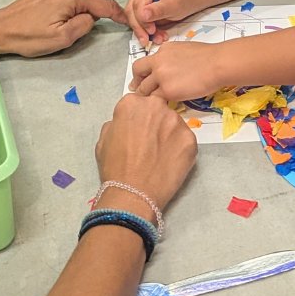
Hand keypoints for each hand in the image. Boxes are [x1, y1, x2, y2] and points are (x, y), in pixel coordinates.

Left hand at [0, 0, 127, 56]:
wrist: (0, 29)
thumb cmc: (29, 36)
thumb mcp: (63, 38)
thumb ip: (85, 25)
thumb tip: (91, 18)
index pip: (104, 4)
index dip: (119, 14)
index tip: (129, 21)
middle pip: (90, 2)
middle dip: (87, 17)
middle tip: (69, 33)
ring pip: (78, 1)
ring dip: (75, 13)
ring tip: (56, 26)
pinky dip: (65, 8)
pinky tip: (50, 18)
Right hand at [95, 93, 197, 212]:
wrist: (133, 193)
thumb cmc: (115, 167)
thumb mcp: (103, 139)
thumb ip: (117, 122)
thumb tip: (127, 122)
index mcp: (132, 104)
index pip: (139, 102)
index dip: (138, 117)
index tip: (137, 129)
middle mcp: (156, 107)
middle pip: (158, 109)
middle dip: (155, 122)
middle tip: (149, 142)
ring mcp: (176, 122)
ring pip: (173, 123)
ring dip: (168, 134)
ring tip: (160, 154)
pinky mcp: (191, 139)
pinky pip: (185, 139)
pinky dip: (179, 148)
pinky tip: (170, 161)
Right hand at [125, 0, 196, 44]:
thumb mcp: (175, 5)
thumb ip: (159, 10)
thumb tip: (143, 15)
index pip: (138, 5)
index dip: (143, 20)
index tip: (152, 31)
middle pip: (131, 12)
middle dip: (141, 29)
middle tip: (151, 39)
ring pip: (131, 18)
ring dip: (142, 31)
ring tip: (158, 38)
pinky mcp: (138, 6)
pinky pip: (135, 21)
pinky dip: (144, 30)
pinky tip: (155, 35)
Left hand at [128, 41, 222, 100]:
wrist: (217, 64)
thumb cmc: (210, 57)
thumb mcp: (185, 49)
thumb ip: (173, 57)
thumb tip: (171, 67)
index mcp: (164, 50)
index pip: (147, 60)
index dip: (144, 70)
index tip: (143, 77)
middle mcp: (158, 61)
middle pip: (138, 71)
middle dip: (136, 82)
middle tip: (136, 90)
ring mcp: (160, 77)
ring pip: (144, 88)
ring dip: (146, 95)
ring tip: (147, 103)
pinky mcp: (167, 91)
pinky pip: (156, 99)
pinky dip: (157, 103)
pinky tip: (159, 107)